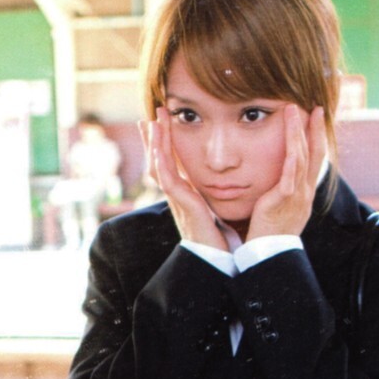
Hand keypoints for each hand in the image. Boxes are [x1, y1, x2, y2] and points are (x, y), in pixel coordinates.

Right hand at [145, 108, 235, 252]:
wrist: (216, 261)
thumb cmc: (220, 239)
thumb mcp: (217, 210)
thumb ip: (216, 196)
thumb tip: (229, 182)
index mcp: (186, 195)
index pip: (171, 164)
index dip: (165, 144)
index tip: (161, 125)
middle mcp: (177, 196)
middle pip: (159, 161)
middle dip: (153, 139)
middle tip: (149, 117)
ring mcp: (177, 201)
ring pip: (159, 167)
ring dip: (155, 144)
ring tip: (151, 123)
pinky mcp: (183, 207)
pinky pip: (168, 182)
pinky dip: (162, 164)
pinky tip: (159, 149)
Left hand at [244, 104, 326, 242]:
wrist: (268, 257)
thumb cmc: (268, 237)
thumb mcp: (278, 212)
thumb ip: (277, 195)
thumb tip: (272, 184)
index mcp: (304, 195)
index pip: (313, 161)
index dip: (316, 140)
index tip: (314, 120)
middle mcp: (305, 193)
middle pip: (315, 154)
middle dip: (315, 129)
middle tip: (315, 107)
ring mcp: (298, 195)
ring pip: (303, 155)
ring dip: (300, 130)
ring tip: (295, 109)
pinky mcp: (285, 198)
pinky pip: (291, 168)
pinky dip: (292, 147)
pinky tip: (291, 132)